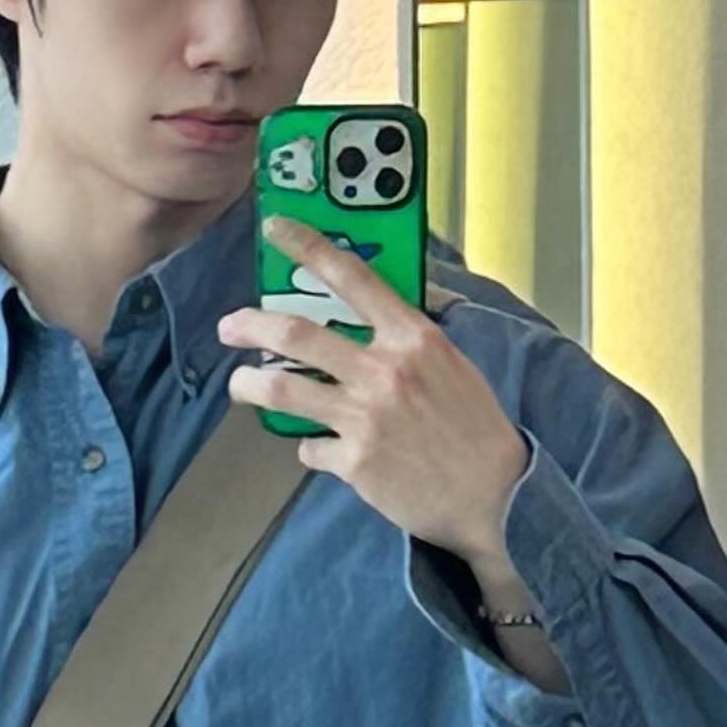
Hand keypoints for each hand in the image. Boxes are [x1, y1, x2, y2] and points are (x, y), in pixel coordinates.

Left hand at [217, 215, 529, 563]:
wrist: (496, 496)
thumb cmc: (475, 427)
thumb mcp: (451, 365)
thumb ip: (406, 340)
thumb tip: (370, 314)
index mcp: (412, 338)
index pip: (353, 278)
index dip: (308, 247)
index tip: (277, 229)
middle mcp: (383, 371)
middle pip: (296, 334)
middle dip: (251, 326)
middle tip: (229, 327)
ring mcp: (364, 417)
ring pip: (281, 391)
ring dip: (249, 385)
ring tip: (241, 385)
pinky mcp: (353, 461)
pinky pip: (309, 446)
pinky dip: (310, 446)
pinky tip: (320, 448)